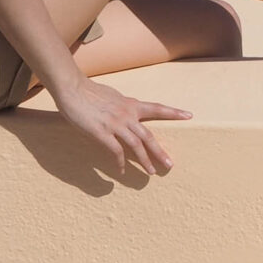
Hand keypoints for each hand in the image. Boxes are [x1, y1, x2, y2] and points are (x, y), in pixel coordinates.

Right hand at [54, 76, 192, 175]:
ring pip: (135, 145)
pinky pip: (115, 151)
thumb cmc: (90, 92)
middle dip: (160, 151)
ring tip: (150, 173)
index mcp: (131, 104)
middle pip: (148, 135)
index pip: (157, 108)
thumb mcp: (114, 97)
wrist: (73, 89)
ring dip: (144, 160)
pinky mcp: (101, 133)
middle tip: (170, 164)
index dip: (173, 113)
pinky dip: (120, 162)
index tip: (189, 115)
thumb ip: (124, 107)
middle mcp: (127, 114)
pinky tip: (121, 171)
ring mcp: (115, 124)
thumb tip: (129, 111)